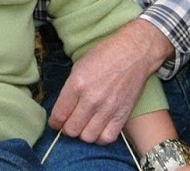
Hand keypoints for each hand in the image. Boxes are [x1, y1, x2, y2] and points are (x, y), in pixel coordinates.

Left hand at [48, 20, 171, 145]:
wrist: (134, 52)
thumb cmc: (106, 54)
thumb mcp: (80, 66)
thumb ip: (70, 89)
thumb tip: (63, 108)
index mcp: (77, 84)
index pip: (59, 114)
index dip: (54, 122)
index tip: (56, 122)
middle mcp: (91, 99)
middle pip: (71, 130)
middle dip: (67, 128)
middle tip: (70, 123)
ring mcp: (108, 109)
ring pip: (87, 137)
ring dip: (83, 134)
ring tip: (84, 126)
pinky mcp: (122, 115)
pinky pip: (107, 138)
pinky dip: (100, 138)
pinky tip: (98, 129)